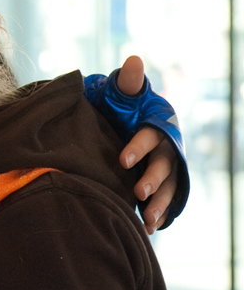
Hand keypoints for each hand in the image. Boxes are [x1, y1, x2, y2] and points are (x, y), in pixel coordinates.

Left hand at [114, 56, 178, 233]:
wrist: (121, 124)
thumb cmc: (123, 109)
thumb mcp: (123, 96)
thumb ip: (127, 83)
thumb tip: (133, 60)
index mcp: (156, 127)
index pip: (150, 136)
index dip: (138, 147)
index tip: (121, 159)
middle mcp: (166, 149)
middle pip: (163, 165)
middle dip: (153, 178)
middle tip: (138, 191)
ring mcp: (165, 170)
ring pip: (168, 188)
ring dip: (158, 203)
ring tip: (146, 219)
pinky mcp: (160, 186)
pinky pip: (164, 202)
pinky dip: (157, 215)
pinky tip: (147, 230)